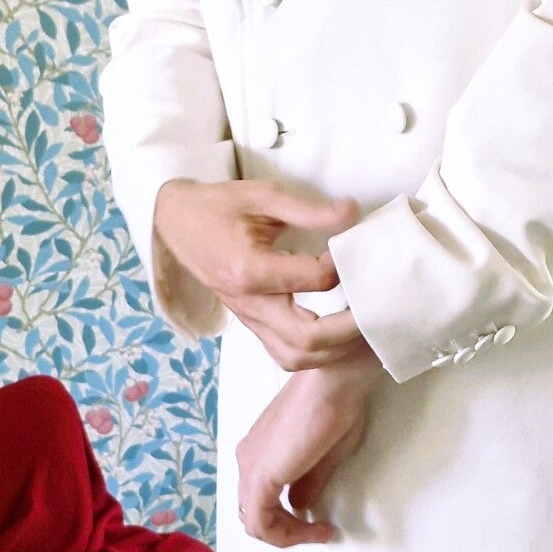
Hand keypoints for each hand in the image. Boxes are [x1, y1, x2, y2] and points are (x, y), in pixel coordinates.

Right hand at [155, 177, 368, 371]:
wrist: (177, 224)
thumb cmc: (219, 207)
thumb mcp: (263, 195)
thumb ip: (309, 209)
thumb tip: (353, 213)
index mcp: (250, 269)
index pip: (314, 280)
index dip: (343, 266)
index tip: (355, 250)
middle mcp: (249, 303)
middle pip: (307, 338)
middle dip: (349, 329)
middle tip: (376, 308)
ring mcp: (249, 318)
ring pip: (296, 356)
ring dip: (334, 348)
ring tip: (361, 324)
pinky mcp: (250, 324)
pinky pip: (285, 354)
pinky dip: (315, 353)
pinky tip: (335, 333)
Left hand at [236, 362, 376, 547]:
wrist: (333, 381)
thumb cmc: (335, 406)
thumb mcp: (323, 454)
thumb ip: (308, 482)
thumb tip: (300, 506)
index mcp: (259, 450)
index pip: (261, 497)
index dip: (288, 519)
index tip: (324, 521)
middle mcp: (247, 458)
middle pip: (254, 512)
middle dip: (286, 529)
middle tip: (320, 529)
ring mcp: (249, 467)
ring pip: (255, 522)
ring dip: (288, 535)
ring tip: (321, 531)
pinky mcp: (260, 476)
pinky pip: (262, 523)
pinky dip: (288, 535)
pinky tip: (317, 529)